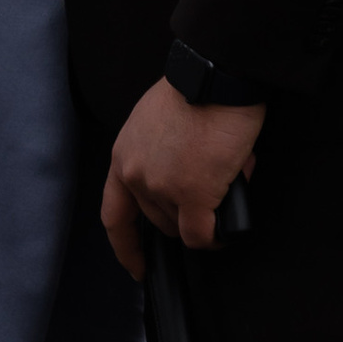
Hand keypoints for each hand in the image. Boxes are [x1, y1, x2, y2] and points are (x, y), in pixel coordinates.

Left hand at [100, 80, 264, 275]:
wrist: (215, 77)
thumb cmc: (195, 89)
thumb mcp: (157, 122)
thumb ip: (159, 155)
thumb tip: (187, 177)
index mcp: (123, 156)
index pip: (115, 214)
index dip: (126, 245)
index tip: (136, 265)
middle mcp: (135, 175)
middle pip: (157, 222)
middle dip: (184, 215)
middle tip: (211, 190)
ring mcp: (162, 188)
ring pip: (182, 229)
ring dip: (204, 219)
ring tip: (227, 184)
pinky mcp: (192, 196)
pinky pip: (202, 236)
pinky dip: (216, 237)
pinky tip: (227, 229)